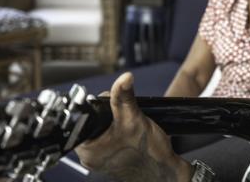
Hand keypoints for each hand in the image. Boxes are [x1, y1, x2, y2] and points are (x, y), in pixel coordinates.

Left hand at [75, 73, 192, 181]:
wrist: (165, 172)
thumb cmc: (148, 154)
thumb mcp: (134, 118)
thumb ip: (124, 96)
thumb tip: (123, 78)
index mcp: (87, 150)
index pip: (84, 117)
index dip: (99, 106)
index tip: (112, 105)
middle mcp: (90, 157)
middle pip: (94, 122)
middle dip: (110, 114)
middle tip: (124, 117)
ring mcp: (101, 159)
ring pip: (103, 129)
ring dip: (116, 123)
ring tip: (129, 126)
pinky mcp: (112, 160)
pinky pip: (111, 139)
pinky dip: (120, 132)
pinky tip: (130, 134)